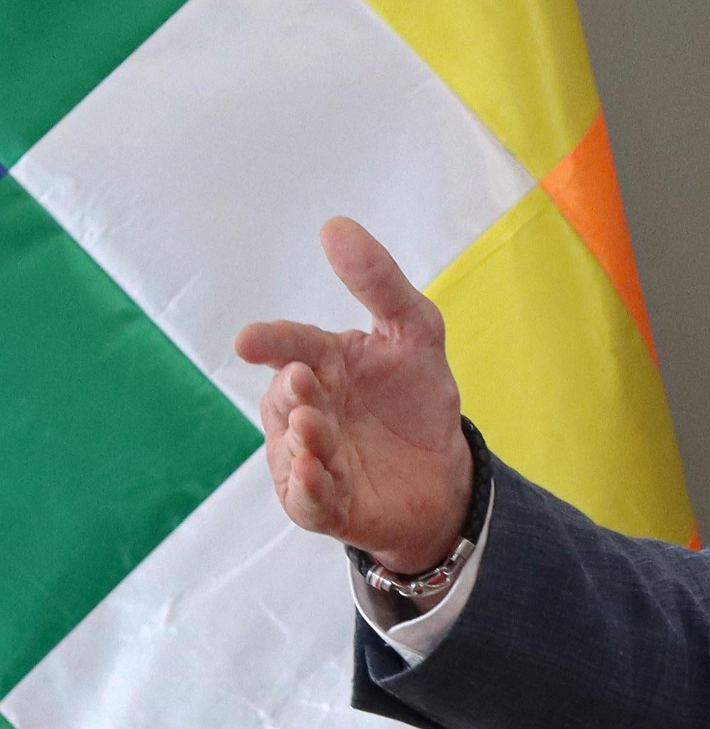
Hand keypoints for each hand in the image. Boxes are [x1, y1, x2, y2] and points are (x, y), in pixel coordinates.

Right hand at [234, 218, 473, 572]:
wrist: (441, 472)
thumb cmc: (415, 396)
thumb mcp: (415, 330)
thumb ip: (378, 281)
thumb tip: (334, 224)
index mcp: (319, 363)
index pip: (289, 345)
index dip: (272, 342)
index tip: (250, 341)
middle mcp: (302, 409)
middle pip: (287, 397)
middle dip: (292, 390)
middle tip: (303, 383)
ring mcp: (308, 457)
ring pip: (294, 448)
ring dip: (302, 438)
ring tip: (313, 425)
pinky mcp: (324, 504)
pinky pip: (308, 499)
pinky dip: (308, 488)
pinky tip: (315, 473)